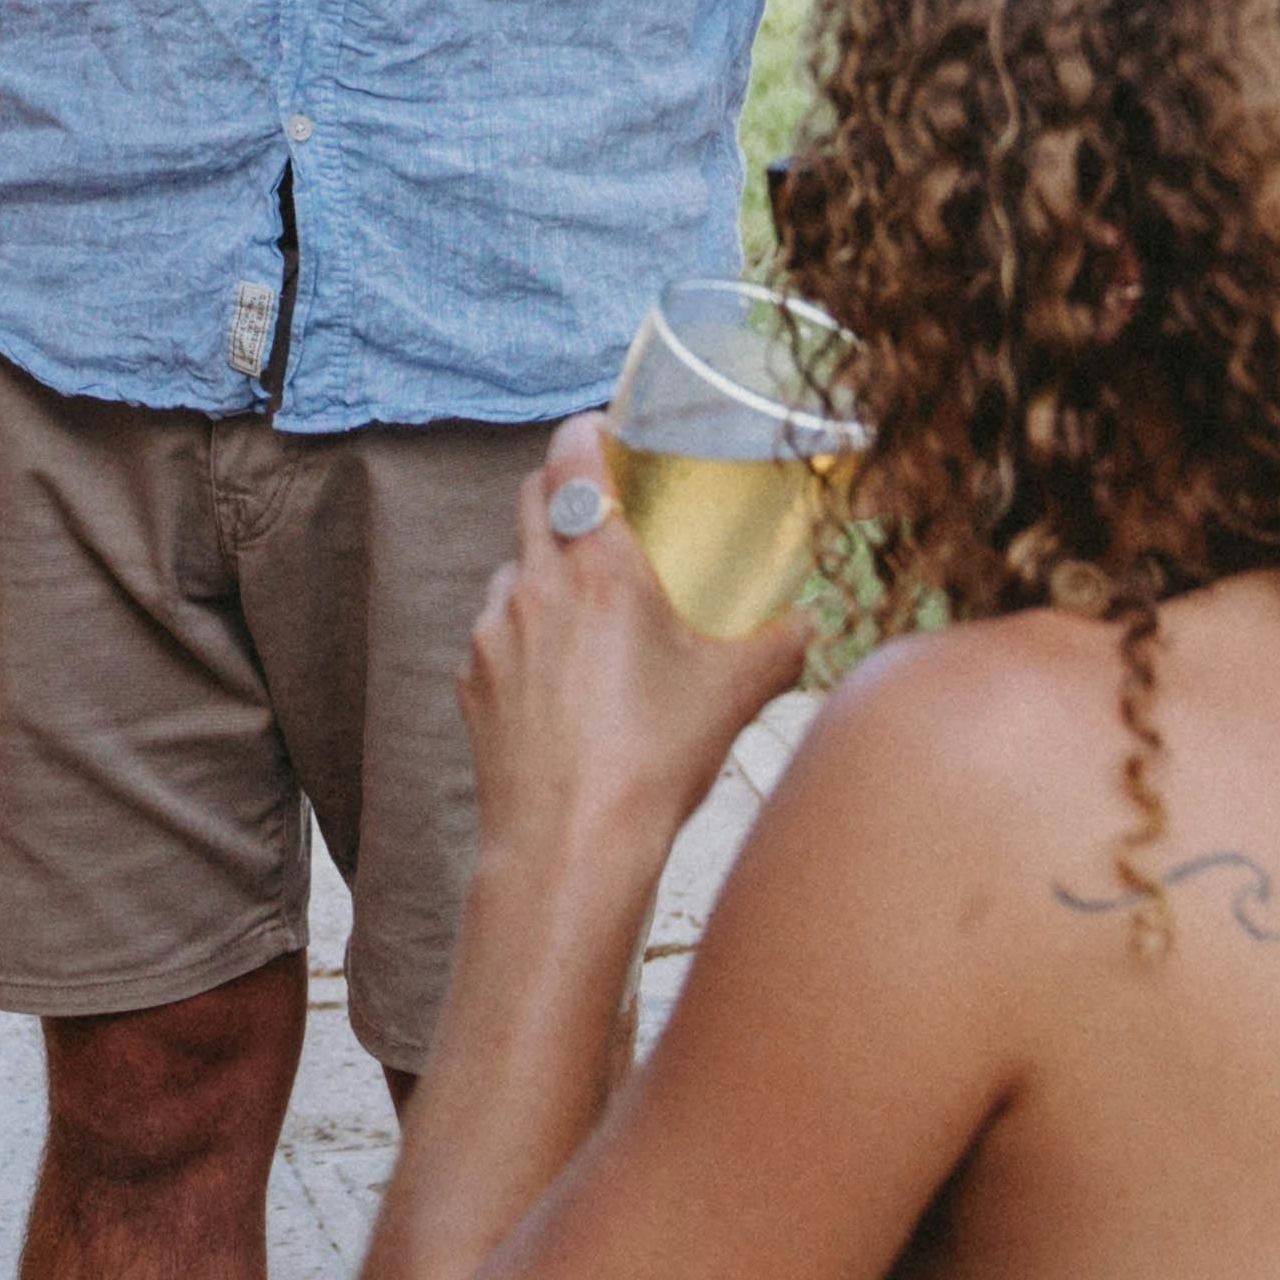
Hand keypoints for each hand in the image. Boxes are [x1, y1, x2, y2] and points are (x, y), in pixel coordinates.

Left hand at [457, 421, 815, 882]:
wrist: (570, 846)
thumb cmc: (654, 761)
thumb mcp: (738, 693)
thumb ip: (782, 644)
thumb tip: (808, 623)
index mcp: (600, 567)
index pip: (570, 456)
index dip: (586, 432)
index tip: (608, 432)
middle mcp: (534, 586)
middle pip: (531, 499)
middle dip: (565, 490)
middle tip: (609, 510)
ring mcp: (491, 634)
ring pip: (511, 568)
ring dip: (545, 570)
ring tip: (589, 610)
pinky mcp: (471, 682)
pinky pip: (494, 633)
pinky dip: (524, 634)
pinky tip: (562, 678)